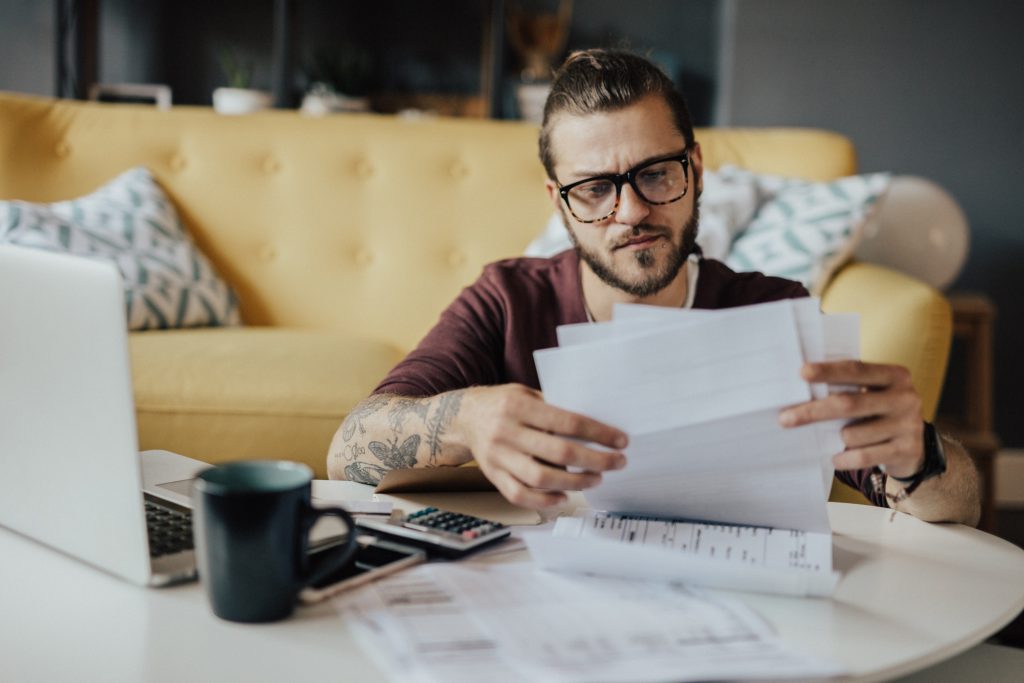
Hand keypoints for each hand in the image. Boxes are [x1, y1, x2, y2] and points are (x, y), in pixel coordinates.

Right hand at [458, 384, 627, 508]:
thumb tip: (596, 424)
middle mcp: (506, 432)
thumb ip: (554, 407)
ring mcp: (498, 457)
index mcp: (518, 406)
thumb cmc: (503, 403)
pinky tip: (564, 496)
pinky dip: (545, 500)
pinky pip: (520, 495)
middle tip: (617, 462)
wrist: (463, 417)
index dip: (598, 433)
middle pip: (559, 453)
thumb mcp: (527, 393)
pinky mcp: (493, 476)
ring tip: (595, 479)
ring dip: (575, 483)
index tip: (620, 440)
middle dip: (595, 461)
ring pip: (541, 478)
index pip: (567, 422)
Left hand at [779, 361, 923, 477]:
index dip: (828, 371)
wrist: (914, 447)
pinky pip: (863, 456)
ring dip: (836, 439)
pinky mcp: (907, 450)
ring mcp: (909, 425)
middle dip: (813, 411)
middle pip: (849, 403)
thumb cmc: (878, 413)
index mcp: (895, 375)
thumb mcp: (871, 394)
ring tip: (837, 438)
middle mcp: (905, 397)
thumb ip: (846, 388)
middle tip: (784, 418)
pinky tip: (836, 458)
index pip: (856, 369)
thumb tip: (800, 392)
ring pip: (852, 434)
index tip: (801, 373)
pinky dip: (844, 459)